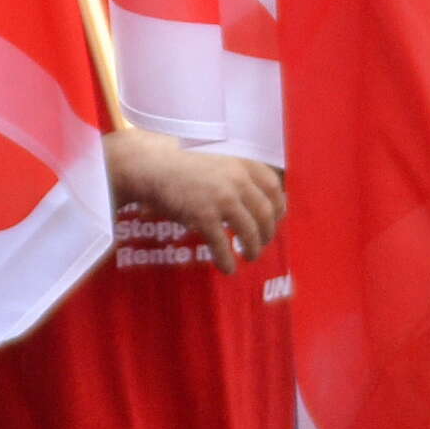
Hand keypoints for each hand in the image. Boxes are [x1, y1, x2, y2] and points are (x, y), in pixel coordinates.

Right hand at [102, 127, 285, 266]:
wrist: (150, 165)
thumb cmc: (180, 163)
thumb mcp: (216, 159)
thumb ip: (236, 175)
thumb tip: (253, 203)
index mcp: (242, 162)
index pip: (274, 186)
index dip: (279, 206)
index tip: (276, 220)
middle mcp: (237, 180)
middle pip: (265, 213)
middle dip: (267, 233)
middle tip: (261, 244)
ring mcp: (222, 197)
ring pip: (250, 232)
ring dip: (253, 249)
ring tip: (250, 257)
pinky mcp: (204, 215)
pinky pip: (223, 244)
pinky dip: (228, 260)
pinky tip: (228, 268)